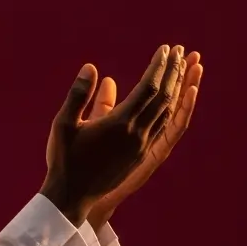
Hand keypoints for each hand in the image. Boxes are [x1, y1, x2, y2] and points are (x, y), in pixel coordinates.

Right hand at [43, 45, 186, 226]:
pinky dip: (172, 109)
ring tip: (182, 69)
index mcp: (120, 124)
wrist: (72, 196)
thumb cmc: (64, 159)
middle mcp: (137, 135)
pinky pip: (163, 127)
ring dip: (177, 89)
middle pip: (164, 98)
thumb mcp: (64, 124)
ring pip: (167, 113)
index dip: (158, 67)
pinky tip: (172, 100)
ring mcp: (142, 147)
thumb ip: (79, 95)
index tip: (164, 48)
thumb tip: (92, 67)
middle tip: (180, 51)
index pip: (148, 88)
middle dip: (173, 72)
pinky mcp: (141, 157)